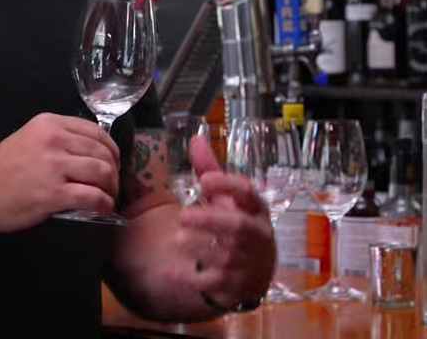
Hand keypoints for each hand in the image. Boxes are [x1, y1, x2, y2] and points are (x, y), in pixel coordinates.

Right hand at [0, 113, 119, 232]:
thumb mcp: (28, 140)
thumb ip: (56, 139)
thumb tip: (87, 153)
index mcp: (49, 124)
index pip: (96, 131)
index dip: (111, 149)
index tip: (112, 162)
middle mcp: (54, 140)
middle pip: (103, 152)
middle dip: (114, 171)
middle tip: (112, 184)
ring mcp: (54, 166)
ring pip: (102, 172)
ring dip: (112, 187)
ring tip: (108, 197)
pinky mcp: (53, 193)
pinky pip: (92, 196)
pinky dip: (104, 204)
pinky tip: (102, 209)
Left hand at [172, 133, 275, 309]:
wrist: (253, 273)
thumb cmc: (236, 225)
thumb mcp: (226, 199)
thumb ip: (211, 171)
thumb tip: (196, 138)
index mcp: (256, 210)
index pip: (249, 194)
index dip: (228, 185)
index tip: (203, 179)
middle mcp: (257, 237)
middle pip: (240, 228)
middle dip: (212, 220)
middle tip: (183, 215)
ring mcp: (248, 263)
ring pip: (227, 257)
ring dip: (200, 246)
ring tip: (178, 239)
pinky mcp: (235, 287)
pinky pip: (213, 284)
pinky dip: (190, 279)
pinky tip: (168, 271)